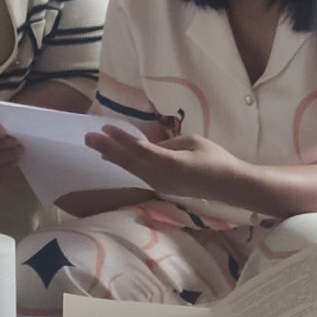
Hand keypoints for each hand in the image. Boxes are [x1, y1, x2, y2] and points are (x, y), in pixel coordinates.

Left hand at [84, 127, 243, 201]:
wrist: (228, 186)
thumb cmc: (215, 159)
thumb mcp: (191, 142)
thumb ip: (167, 144)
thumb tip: (148, 146)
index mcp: (170, 163)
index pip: (140, 150)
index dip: (121, 140)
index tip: (105, 129)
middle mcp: (161, 177)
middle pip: (130, 162)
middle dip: (108, 149)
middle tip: (88, 138)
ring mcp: (161, 184)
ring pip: (132, 170)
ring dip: (113, 157)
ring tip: (95, 146)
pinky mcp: (162, 187)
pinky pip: (139, 174)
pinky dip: (125, 165)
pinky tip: (115, 159)